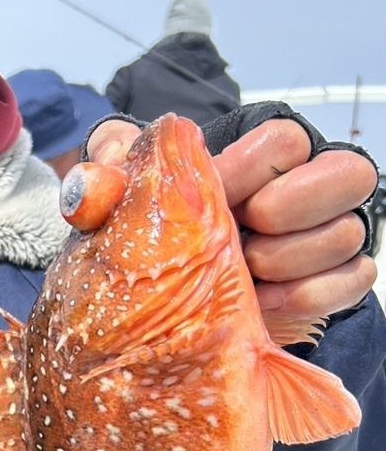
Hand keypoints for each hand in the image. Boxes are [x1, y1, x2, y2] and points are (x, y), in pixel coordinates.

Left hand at [87, 118, 377, 321]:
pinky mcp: (337, 280)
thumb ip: (105, 172)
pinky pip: (354, 279)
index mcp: (259, 156)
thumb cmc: (154, 240)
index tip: (217, 194)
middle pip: (346, 175)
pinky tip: (264, 307)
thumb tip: (98, 173)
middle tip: (240, 238)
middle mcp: (307, 186)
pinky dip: (308, 295)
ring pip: (347, 233)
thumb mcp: (120, 203)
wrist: (176, 312)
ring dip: (287, 261)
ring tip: (244, 278)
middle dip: (283, 212)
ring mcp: (327, 234)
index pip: (287, 138)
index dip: (253, 169)